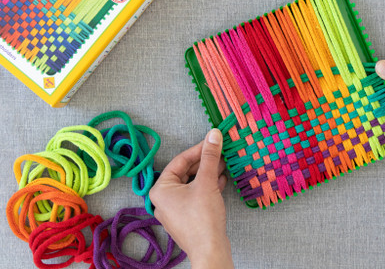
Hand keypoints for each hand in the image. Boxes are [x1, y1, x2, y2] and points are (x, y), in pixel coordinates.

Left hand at [149, 129, 233, 268]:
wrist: (210, 251)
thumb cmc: (202, 217)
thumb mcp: (207, 182)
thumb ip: (210, 157)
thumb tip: (214, 134)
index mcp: (161, 189)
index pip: (180, 161)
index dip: (198, 149)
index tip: (212, 140)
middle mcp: (164, 199)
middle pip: (186, 172)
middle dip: (205, 162)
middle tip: (220, 152)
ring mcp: (175, 210)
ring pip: (192, 184)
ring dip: (208, 173)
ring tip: (223, 164)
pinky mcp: (187, 217)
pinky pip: (196, 195)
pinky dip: (208, 187)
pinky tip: (221, 180)